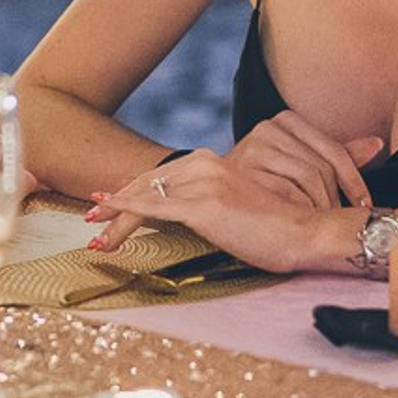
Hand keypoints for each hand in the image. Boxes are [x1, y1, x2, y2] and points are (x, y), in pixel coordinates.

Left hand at [84, 147, 360, 274]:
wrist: (308, 232)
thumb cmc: (278, 227)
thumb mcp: (237, 208)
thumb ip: (212, 205)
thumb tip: (193, 217)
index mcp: (212, 163)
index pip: (161, 177)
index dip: (132, 189)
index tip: (109, 199)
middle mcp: (204, 165)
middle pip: (147, 185)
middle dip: (116, 201)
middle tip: (90, 214)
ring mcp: (202, 183)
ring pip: (145, 198)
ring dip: (115, 217)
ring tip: (95, 235)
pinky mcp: (203, 205)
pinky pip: (153, 210)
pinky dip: (126, 219)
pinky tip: (108, 229)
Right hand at [221, 113, 386, 211]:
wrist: (213, 193)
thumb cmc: (266, 181)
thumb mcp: (303, 164)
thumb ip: (337, 156)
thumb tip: (378, 144)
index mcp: (285, 121)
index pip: (333, 151)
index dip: (354, 181)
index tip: (363, 205)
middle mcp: (266, 129)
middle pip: (321, 168)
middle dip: (335, 199)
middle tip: (337, 220)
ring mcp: (251, 149)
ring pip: (307, 181)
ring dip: (319, 208)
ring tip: (318, 223)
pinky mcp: (241, 172)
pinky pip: (287, 194)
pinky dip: (300, 211)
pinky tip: (299, 221)